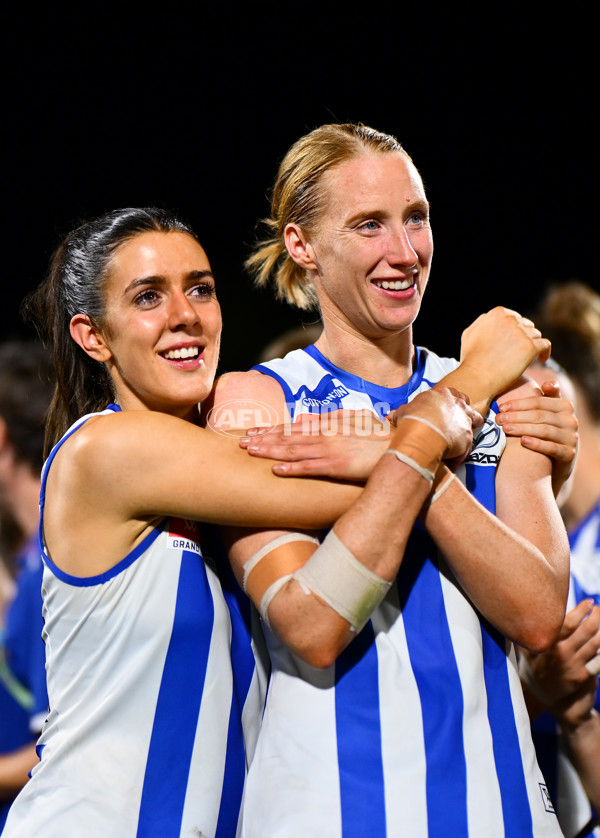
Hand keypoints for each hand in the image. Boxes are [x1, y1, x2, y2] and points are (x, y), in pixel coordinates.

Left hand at [239, 410, 391, 479]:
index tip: (253, 433)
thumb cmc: (381, 435)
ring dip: (270, 451)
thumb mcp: (355, 419)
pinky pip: (311, 468)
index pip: (294, 428)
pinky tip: (276, 469)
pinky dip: (292, 468)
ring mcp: (331, 450)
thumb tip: (306, 421)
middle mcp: (326, 435)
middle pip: (288, 437)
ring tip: (250, 453)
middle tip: (240, 443)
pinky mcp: (338, 466)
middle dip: (263, 440)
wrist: (403, 447)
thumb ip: (330, 419)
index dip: (271, 430)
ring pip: (294, 451)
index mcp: (329, 424)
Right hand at [398, 387, 482, 461]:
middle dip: (464, 412)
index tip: (449, 408)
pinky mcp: (467, 434)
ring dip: (469, 427)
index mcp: (442, 394)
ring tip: (461, 436)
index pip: (453, 394)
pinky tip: (458, 451)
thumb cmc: (412, 419)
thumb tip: (391, 415)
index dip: (452, 402)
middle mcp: (457, 404)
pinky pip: (469, 440)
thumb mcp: (403, 412)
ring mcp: (464, 418)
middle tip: (458, 421)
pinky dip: (465, 445)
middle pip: (467, 405)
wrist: (422, 433)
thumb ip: (401, 412)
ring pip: (475, 420)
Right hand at [459, 307, 550, 398]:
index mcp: (497, 314)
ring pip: (536, 335)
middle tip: (520, 352)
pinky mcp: (530, 346)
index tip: (515, 342)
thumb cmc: (471, 360)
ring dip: (533, 345)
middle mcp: (511, 319)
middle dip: (524, 337)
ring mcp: (522, 332)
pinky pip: (545, 345)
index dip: (516, 330)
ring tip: (527, 358)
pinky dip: (545, 352)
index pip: (514, 318)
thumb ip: (482, 322)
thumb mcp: (469, 334)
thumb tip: (490, 318)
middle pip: (527, 325)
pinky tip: (541, 359)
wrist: (477, 378)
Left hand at [496, 380, 577, 497]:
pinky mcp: (569, 454)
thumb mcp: (545, 415)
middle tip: (499, 419)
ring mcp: (571, 438)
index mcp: (564, 406)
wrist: (555, 465)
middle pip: (540, 415)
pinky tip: (523, 441)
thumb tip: (544, 384)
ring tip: (505, 429)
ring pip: (545, 430)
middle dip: (517, 416)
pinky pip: (552, 448)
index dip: (519, 403)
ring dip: (523, 428)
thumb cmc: (545, 434)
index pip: (539, 401)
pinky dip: (537, 444)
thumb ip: (543, 399)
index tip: (502, 407)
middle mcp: (571, 420)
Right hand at [521, 600, 599, 708]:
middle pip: (586, 630)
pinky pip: (599, 660)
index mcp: (548, 645)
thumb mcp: (526, 655)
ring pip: (596, 643)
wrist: (547, 701)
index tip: (589, 602)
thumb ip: (526, 637)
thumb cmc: (536, 673)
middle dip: (596, 617)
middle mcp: (562, 653)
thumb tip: (517, 616)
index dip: (580, 611)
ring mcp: (574, 665)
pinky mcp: (584, 676)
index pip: (567, 623)